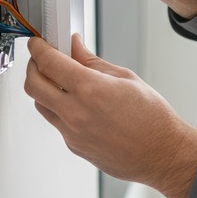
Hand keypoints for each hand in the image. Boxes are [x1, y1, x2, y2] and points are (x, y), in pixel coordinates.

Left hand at [23, 34, 196, 197]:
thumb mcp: (126, 78)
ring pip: (40, 104)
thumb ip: (93, 62)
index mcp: (90, 89)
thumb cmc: (153, 119)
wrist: (163, 154)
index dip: (39, 48)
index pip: (48, 62)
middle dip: (33, 66)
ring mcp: (72, 133)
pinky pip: (56, 122)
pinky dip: (59, 108)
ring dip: (43, 89)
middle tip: (41, 59)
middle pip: (32, 84)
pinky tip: (76, 104)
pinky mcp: (74, 146)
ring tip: (59, 81)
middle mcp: (75, 112)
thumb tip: (76, 48)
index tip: (38, 43)